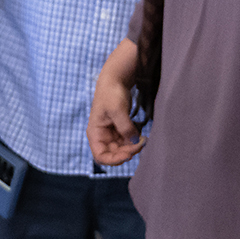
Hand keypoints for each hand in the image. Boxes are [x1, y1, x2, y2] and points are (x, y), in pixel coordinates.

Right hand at [88, 42, 143, 165]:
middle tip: (141, 143)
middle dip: (128, 152)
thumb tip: (135, 141)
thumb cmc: (112, 93)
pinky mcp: (120, 129)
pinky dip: (135, 140)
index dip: (114, 160)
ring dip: (133, 146)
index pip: (101, 156)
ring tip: (144, 138)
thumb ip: (125, 128)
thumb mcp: (118, 110)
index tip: (129, 155)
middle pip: (114, 154)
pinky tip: (141, 134)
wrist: (116, 79)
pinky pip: (127, 140)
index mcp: (95, 133)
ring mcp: (111, 133)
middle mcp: (102, 136)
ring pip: (122, 148)